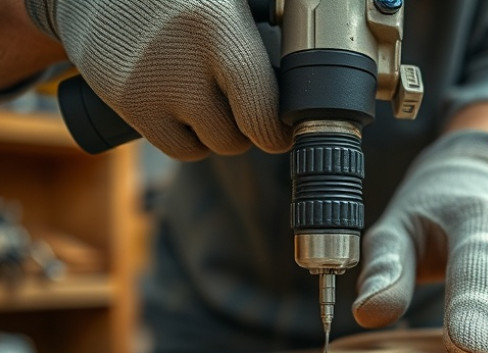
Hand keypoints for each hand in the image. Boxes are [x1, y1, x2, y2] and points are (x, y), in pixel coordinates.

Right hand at [25, 0, 290, 158]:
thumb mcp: (234, 1)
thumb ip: (268, 30)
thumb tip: (309, 74)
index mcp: (220, 27)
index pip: (261, 110)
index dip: (278, 130)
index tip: (285, 128)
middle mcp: (181, 61)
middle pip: (234, 136)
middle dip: (248, 128)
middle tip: (247, 106)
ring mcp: (146, 84)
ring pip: (205, 147)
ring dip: (217, 135)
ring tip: (214, 103)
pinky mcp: (122, 98)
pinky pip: (174, 148)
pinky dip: (187, 140)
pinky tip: (189, 114)